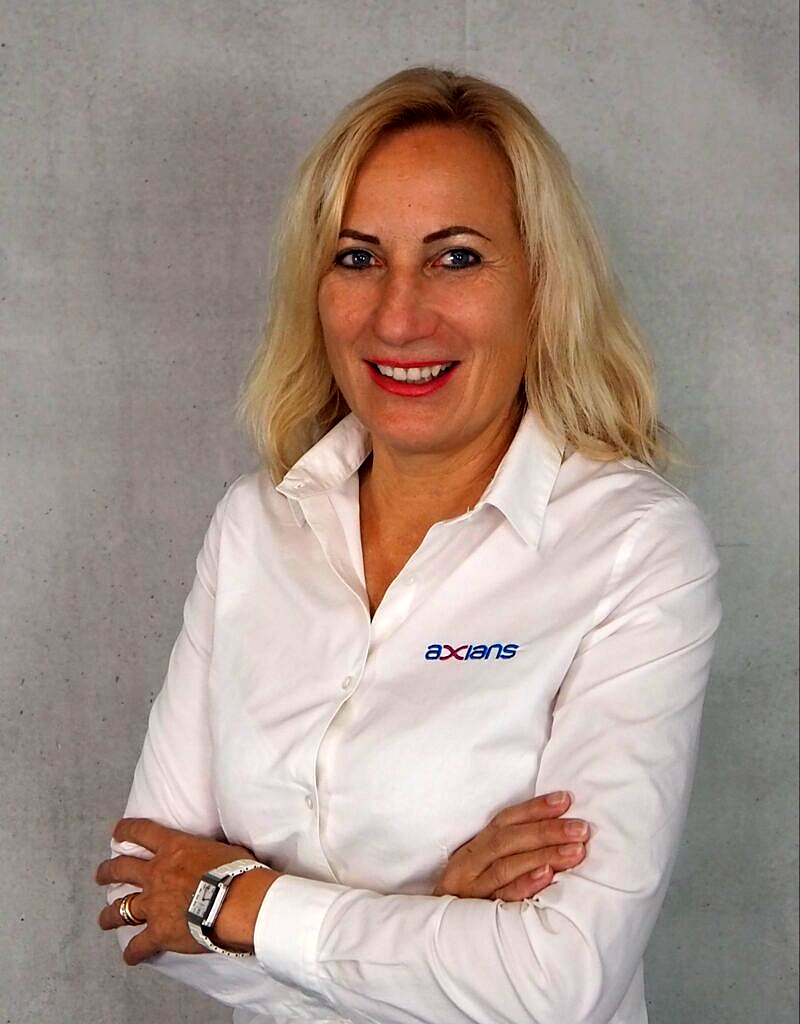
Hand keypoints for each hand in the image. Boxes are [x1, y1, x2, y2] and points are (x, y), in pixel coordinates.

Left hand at [95, 818, 279, 964]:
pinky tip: (130, 956)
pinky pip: (138, 946)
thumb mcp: (222, 848)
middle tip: (101, 875)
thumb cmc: (238, 872)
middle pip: (121, 869)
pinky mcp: (158, 932)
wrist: (237, 901)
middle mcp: (156, 873)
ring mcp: (153, 904)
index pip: (142, 832)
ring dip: (109, 914)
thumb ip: (208, 851)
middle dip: (107, 872)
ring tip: (104, 919)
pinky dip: (133, 953)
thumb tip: (216, 854)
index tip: (118, 832)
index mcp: (174, 848)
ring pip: (120, 909)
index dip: (126, 831)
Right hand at [433, 791, 588, 900]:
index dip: (535, 808)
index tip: (565, 800)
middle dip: (546, 831)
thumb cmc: (470, 896)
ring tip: (574, 851)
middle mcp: (470, 865)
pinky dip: (525, 884)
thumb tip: (556, 831)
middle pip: (508, 841)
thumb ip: (510, 851)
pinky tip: (547, 876)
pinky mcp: (477, 915)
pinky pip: (503, 898)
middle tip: (580, 829)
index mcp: (473, 849)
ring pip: (507, 866)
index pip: (505, 821)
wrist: (435, 936)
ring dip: (543, 855)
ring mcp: (472, 890)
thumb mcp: (481, 868)